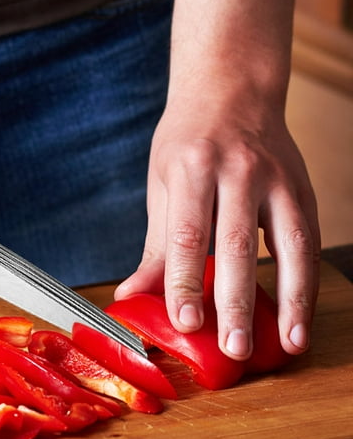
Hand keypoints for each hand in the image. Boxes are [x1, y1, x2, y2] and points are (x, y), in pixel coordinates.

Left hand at [115, 84, 320, 360]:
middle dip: (236, 301)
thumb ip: (156, 247)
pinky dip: (306, 280)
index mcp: (191, 169)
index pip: (187, 236)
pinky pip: (307, 239)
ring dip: (290, 299)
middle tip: (234, 348)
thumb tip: (131, 296)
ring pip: (289, 244)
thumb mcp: (162, 186)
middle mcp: (237, 171)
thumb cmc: (187, 143)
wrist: (232, 90)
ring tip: (289, 342)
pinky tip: (300, 313)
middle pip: (237, 245)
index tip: (185, 323)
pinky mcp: (301, 187)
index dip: (184, 282)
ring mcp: (276, 178)